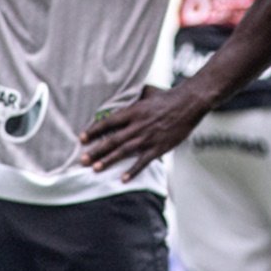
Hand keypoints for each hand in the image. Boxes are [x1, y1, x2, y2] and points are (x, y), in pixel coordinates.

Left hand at [79, 84, 205, 181]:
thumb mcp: (149, 92)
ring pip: (124, 152)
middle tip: (81, 160)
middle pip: (112, 140)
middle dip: (95, 151)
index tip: (82, 138)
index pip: (109, 122)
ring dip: (108, 161)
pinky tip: (123, 179)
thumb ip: (135, 95)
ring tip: (95, 169)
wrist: (189, 103)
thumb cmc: (169, 96)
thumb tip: (125, 91)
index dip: (94, 131)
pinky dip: (133, 171)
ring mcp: (148, 138)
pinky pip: (143, 162)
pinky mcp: (159, 147)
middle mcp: (138, 125)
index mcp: (134, 111)